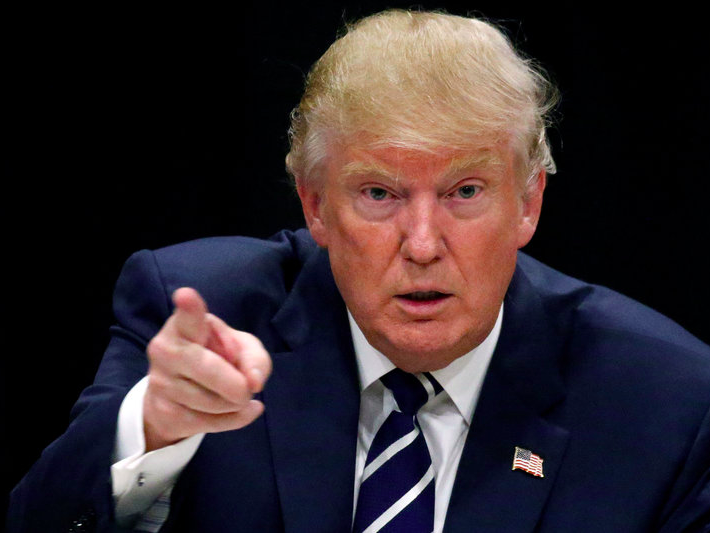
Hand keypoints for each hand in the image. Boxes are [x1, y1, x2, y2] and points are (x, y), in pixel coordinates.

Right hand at [143, 287, 271, 450]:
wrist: (178, 392)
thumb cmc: (215, 356)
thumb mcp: (241, 348)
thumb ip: (254, 358)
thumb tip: (254, 383)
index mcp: (184, 325)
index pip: (188, 316)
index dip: (189, 307)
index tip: (187, 296)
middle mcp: (165, 350)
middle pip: (209, 369)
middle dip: (237, 384)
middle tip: (247, 389)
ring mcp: (160, 382)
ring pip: (213, 402)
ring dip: (236, 403)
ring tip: (235, 394)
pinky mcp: (164, 413)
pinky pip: (211, 423)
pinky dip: (235, 419)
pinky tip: (240, 410)